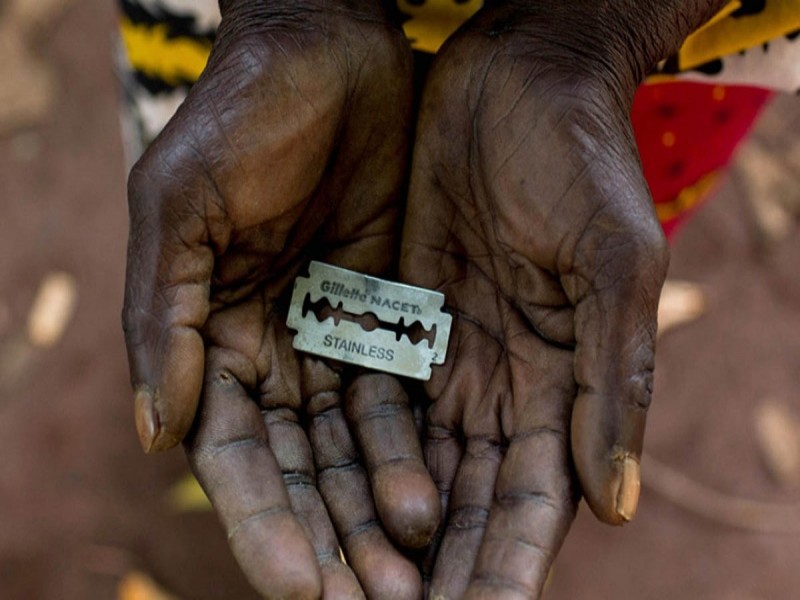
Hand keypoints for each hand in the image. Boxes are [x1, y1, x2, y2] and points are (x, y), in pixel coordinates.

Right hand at [122, 2, 437, 596]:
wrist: (328, 52)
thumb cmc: (241, 117)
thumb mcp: (180, 206)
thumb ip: (160, 319)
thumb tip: (155, 434)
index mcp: (212, 339)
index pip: (238, 456)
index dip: (265, 524)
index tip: (299, 590)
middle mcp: (276, 354)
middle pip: (303, 471)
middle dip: (331, 542)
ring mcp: (339, 339)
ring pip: (360, 450)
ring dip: (379, 516)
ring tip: (413, 582)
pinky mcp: (396, 317)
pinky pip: (410, 400)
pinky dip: (418, 453)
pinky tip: (437, 505)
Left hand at [401, 2, 726, 596]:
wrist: (518, 78)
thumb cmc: (582, 159)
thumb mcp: (614, 260)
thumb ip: (615, 378)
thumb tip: (617, 505)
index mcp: (561, 381)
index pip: (532, 501)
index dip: (506, 568)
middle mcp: (498, 383)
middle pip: (463, 501)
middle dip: (433, 573)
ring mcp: (443, 355)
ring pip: (405, 465)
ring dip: (376, 531)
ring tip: (342, 594)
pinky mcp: (391, 317)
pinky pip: (363, 400)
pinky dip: (345, 455)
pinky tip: (320, 505)